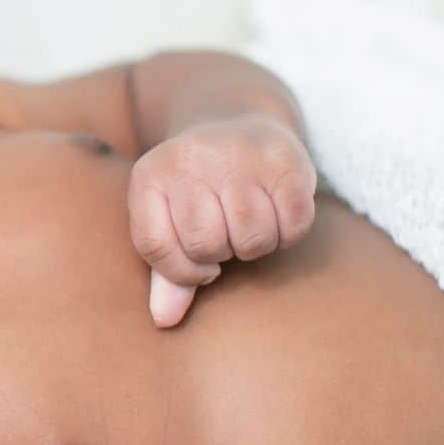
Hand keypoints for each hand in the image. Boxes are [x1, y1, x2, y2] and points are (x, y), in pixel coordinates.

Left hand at [127, 113, 317, 326]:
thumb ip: (167, 273)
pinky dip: (289, 232)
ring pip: (252, 235)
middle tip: (227, 234)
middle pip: (206, 242)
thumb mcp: (171, 223)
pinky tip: (278, 214)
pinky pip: (294, 223)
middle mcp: (189, 158)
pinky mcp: (285, 158)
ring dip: (255, 245)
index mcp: (149, 176)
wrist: (237, 124)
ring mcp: (238, 153)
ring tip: (250, 225)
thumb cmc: (198, 191)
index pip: (156, 247)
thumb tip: (164, 320)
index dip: (182, 271)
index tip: (199, 264)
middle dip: (221, 253)